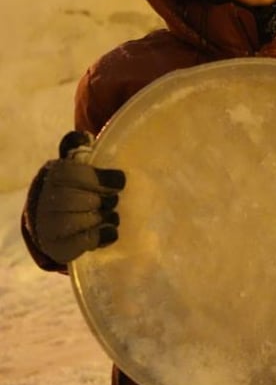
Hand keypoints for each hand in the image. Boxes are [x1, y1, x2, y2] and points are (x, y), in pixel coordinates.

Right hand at [24, 131, 125, 263]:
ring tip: (110, 214)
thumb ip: (79, 149)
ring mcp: (50, 226)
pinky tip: (109, 231)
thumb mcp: (75, 164)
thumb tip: (83, 136)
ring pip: (84, 222)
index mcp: (55, 175)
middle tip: (113, 200)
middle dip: (103, 201)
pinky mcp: (59, 247)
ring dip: (104, 217)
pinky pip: (84, 243)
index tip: (120, 182)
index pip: (73, 175)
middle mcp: (47, 200)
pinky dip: (102, 236)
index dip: (101, 179)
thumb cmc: (74, 186)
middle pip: (82, 201)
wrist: (52, 218)